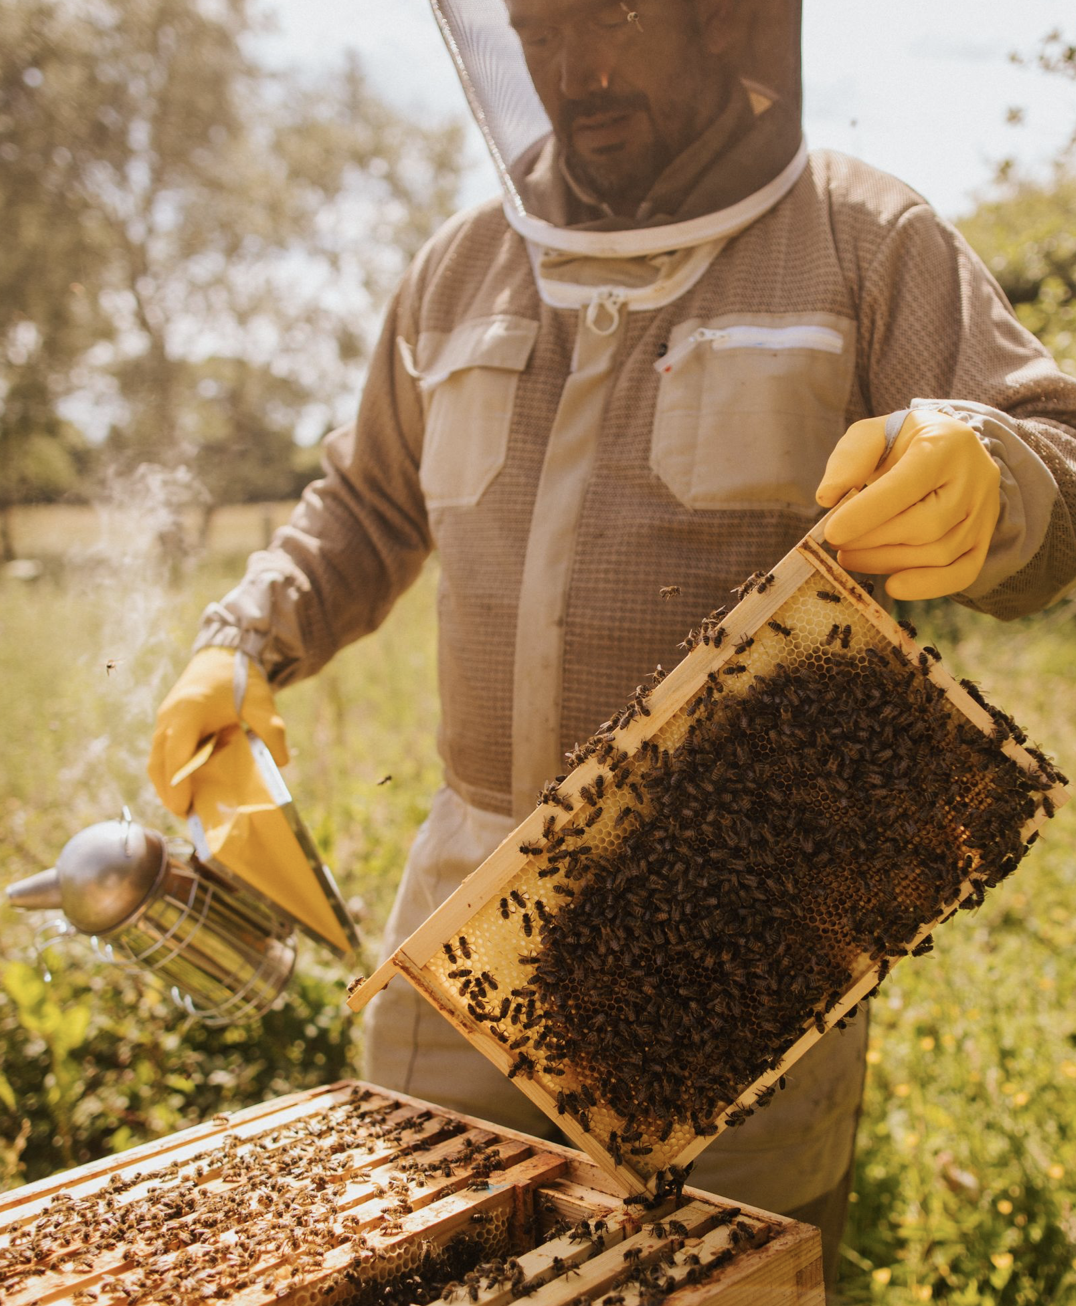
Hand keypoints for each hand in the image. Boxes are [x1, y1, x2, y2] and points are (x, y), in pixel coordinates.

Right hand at [147, 647, 287, 815]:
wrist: (222, 655)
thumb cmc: (240, 679)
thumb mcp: (262, 702)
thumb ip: (272, 730)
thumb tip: (282, 762)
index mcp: (189, 711)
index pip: (176, 752)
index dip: (177, 782)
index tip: (184, 806)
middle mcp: (170, 717)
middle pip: (158, 762)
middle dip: (168, 792)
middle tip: (187, 816)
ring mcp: (164, 720)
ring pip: (156, 760)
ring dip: (166, 785)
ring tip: (186, 808)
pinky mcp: (167, 724)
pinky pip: (161, 754)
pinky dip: (169, 773)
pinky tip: (187, 789)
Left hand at [815, 410, 1000, 599]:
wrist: (948, 448)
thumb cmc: (902, 443)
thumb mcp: (872, 434)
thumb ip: (850, 460)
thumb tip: (827, 498)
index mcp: (943, 444)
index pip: (907, 484)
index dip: (867, 513)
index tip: (832, 533)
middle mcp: (973, 478)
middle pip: (926, 525)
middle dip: (873, 541)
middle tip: (838, 546)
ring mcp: (983, 511)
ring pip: (940, 552)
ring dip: (888, 563)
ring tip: (851, 558)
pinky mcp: (984, 538)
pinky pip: (963, 572)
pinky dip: (927, 586)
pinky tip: (893, 586)